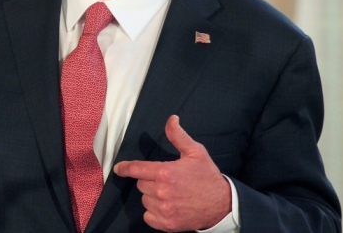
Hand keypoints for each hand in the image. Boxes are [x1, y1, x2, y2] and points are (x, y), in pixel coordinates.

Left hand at [113, 115, 230, 231]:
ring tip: (170, 194)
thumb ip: (178, 136)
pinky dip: (154, 212)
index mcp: (166, 173)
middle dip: (149, 180)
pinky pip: (148, 216)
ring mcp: (164, 209)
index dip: (125, 168)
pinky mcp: (167, 224)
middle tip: (166, 180)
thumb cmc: (207, 177)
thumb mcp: (195, 152)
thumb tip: (171, 119)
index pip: (136, 169)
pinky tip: (167, 206)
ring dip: (152, 196)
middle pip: (140, 184)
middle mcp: (162, 192)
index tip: (119, 168)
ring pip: (144, 199)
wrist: (223, 205)